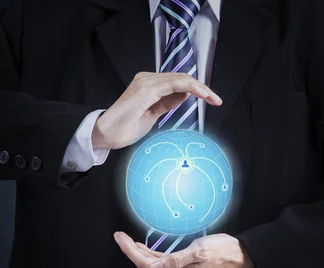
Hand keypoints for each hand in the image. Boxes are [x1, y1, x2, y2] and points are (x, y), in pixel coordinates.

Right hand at [92, 72, 221, 149]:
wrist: (107, 134)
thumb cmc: (125, 127)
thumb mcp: (154, 114)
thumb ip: (168, 103)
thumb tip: (184, 95)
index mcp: (148, 85)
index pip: (178, 81)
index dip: (196, 88)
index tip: (211, 99)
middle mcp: (147, 79)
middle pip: (182, 78)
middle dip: (202, 88)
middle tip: (216, 99)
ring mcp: (146, 82)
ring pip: (181, 79)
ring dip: (200, 88)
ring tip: (212, 98)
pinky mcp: (147, 89)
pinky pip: (175, 83)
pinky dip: (191, 87)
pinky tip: (201, 94)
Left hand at [113, 231, 253, 267]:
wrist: (242, 259)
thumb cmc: (224, 252)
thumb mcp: (199, 251)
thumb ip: (176, 260)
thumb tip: (155, 266)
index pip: (145, 264)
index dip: (130, 251)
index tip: (120, 238)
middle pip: (146, 266)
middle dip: (131, 251)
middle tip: (120, 236)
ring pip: (153, 266)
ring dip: (140, 254)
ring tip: (129, 241)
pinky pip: (162, 266)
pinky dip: (152, 257)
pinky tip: (147, 250)